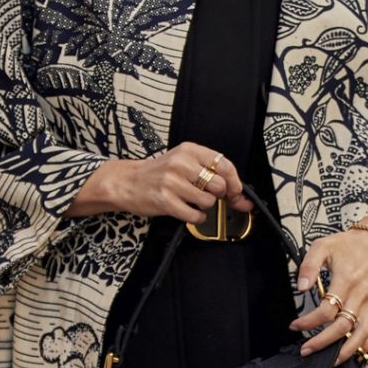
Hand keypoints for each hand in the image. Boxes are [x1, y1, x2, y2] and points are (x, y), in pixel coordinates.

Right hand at [68, 141, 248, 223]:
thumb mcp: (183, 161)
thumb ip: (210, 172)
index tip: (235, 192)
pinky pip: (195, 215)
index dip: (235, 182)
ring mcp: (172, 182)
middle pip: (219, 185)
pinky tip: (187, 210)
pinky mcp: (165, 201)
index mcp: (189, 150)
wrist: (126, 181)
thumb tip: (241, 196)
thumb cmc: (158, 173)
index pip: (225, 165)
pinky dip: (196, 217)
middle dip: (217, 195)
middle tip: (206, 195)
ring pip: (208, 201)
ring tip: (190, 201)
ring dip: (204, 206)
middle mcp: (181, 163)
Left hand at [293, 227, 367, 361]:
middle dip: (322, 343)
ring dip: (345, 351)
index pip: (326, 310)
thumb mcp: (323, 246)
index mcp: (346, 280)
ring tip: (330, 361)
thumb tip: (301, 288)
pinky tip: (357, 351)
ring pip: (361, 335)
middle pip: (342, 327)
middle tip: (305, 350)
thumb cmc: (347, 246)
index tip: (294, 326)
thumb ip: (309, 266)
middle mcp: (361, 295)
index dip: (308, 322)